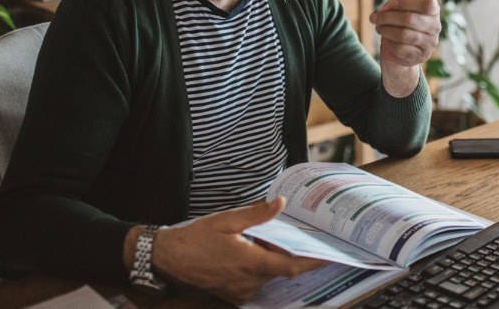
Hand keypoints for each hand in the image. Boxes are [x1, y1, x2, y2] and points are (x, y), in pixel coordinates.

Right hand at [148, 197, 324, 304]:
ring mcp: (240, 290)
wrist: (168, 258)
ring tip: (275, 241)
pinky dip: (261, 268)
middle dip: (292, 255)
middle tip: (305, 238)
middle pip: (282, 271)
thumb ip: (257, 215)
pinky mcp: (233, 294)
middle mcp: (248, 281)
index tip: (329, 256)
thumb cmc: (196, 238)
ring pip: (269, 276)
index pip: (291, 267)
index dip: (312, 262)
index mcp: (250, 262)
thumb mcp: (227, 220)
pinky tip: (256, 252)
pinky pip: (256, 282)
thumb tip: (280, 204)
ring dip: (274, 261)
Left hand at [369, 0, 440, 95]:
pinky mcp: (421, 56)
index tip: (388, 4)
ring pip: (403, 34)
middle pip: (410, 18)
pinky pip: (401, 49)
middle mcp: (435, 26)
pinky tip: (388, 41)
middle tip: (374, 18)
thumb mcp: (400, 6)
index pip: (426, 3)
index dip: (405, 1)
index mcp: (433, 10)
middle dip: (387, 17)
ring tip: (379, 28)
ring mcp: (430, 43)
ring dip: (386, 30)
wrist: (398, 49)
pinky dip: (390, 43)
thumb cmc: (399, 22)